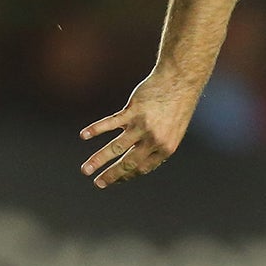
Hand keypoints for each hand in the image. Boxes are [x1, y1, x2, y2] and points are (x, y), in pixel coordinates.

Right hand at [80, 73, 199, 188]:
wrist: (181, 81)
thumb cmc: (176, 106)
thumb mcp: (173, 130)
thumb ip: (157, 144)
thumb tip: (138, 156)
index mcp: (166, 148)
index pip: (142, 168)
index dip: (126, 176)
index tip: (114, 180)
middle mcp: (154, 140)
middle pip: (128, 162)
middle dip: (111, 175)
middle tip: (97, 184)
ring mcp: (143, 125)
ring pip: (117, 146)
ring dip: (98, 159)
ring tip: (85, 170)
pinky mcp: (134, 110)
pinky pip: (111, 123)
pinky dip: (96, 129)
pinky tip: (83, 135)